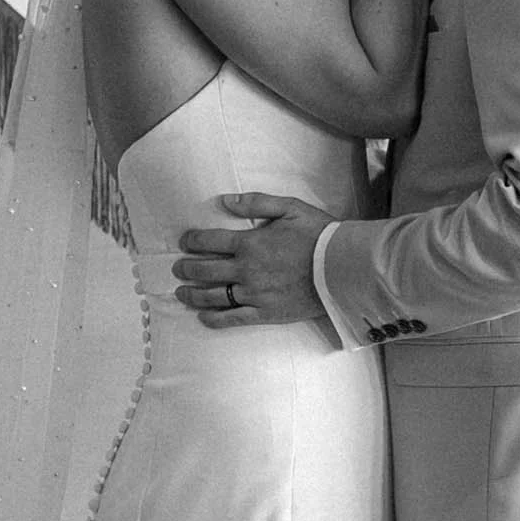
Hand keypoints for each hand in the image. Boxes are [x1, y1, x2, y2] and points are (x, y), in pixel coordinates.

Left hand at [174, 193, 332, 327]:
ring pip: (213, 296)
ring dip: (193, 294)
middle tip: (177, 268)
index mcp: (250, 243)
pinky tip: (203, 317)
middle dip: (187, 268)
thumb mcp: (290, 207)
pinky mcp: (264, 313)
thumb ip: (256, 202)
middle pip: (206, 270)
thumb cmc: (318, 235)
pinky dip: (214, 319)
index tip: (184, 241)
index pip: (210, 241)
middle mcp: (246, 270)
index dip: (193, 240)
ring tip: (181, 293)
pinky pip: (233, 318)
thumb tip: (226, 201)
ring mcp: (254, 294)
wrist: (342, 268)